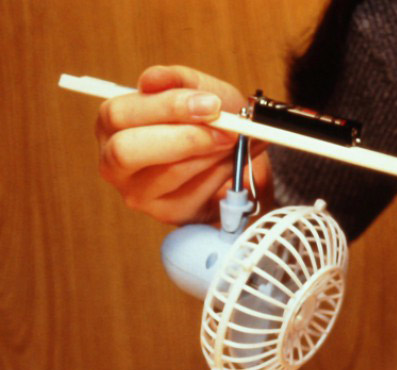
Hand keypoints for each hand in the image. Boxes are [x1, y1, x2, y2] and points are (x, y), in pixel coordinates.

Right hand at [95, 65, 271, 224]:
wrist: (236, 149)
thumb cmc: (206, 117)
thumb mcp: (196, 88)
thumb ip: (175, 80)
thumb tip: (151, 80)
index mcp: (111, 124)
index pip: (119, 115)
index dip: (167, 107)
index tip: (211, 104)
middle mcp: (114, 163)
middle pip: (127, 151)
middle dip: (184, 138)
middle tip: (226, 130)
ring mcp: (139, 193)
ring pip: (169, 173)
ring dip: (210, 155)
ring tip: (233, 141)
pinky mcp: (169, 214)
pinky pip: (194, 194)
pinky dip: (220, 174)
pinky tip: (230, 162)